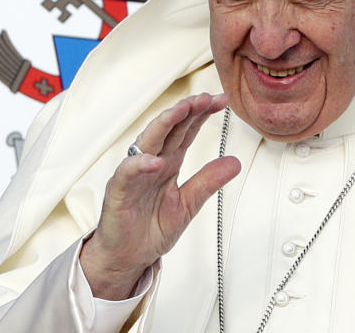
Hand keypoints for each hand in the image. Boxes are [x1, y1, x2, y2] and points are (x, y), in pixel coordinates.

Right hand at [79, 93, 240, 299]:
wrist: (127, 257)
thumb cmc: (150, 229)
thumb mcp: (188, 204)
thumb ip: (208, 182)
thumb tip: (234, 162)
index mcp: (169, 163)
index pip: (186, 131)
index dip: (202, 114)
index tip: (221, 101)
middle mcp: (151, 163)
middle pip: (169, 129)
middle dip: (187, 111)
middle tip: (205, 98)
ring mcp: (134, 175)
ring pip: (148, 142)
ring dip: (164, 124)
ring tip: (182, 111)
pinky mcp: (119, 192)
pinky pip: (128, 173)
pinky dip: (140, 165)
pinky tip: (156, 160)